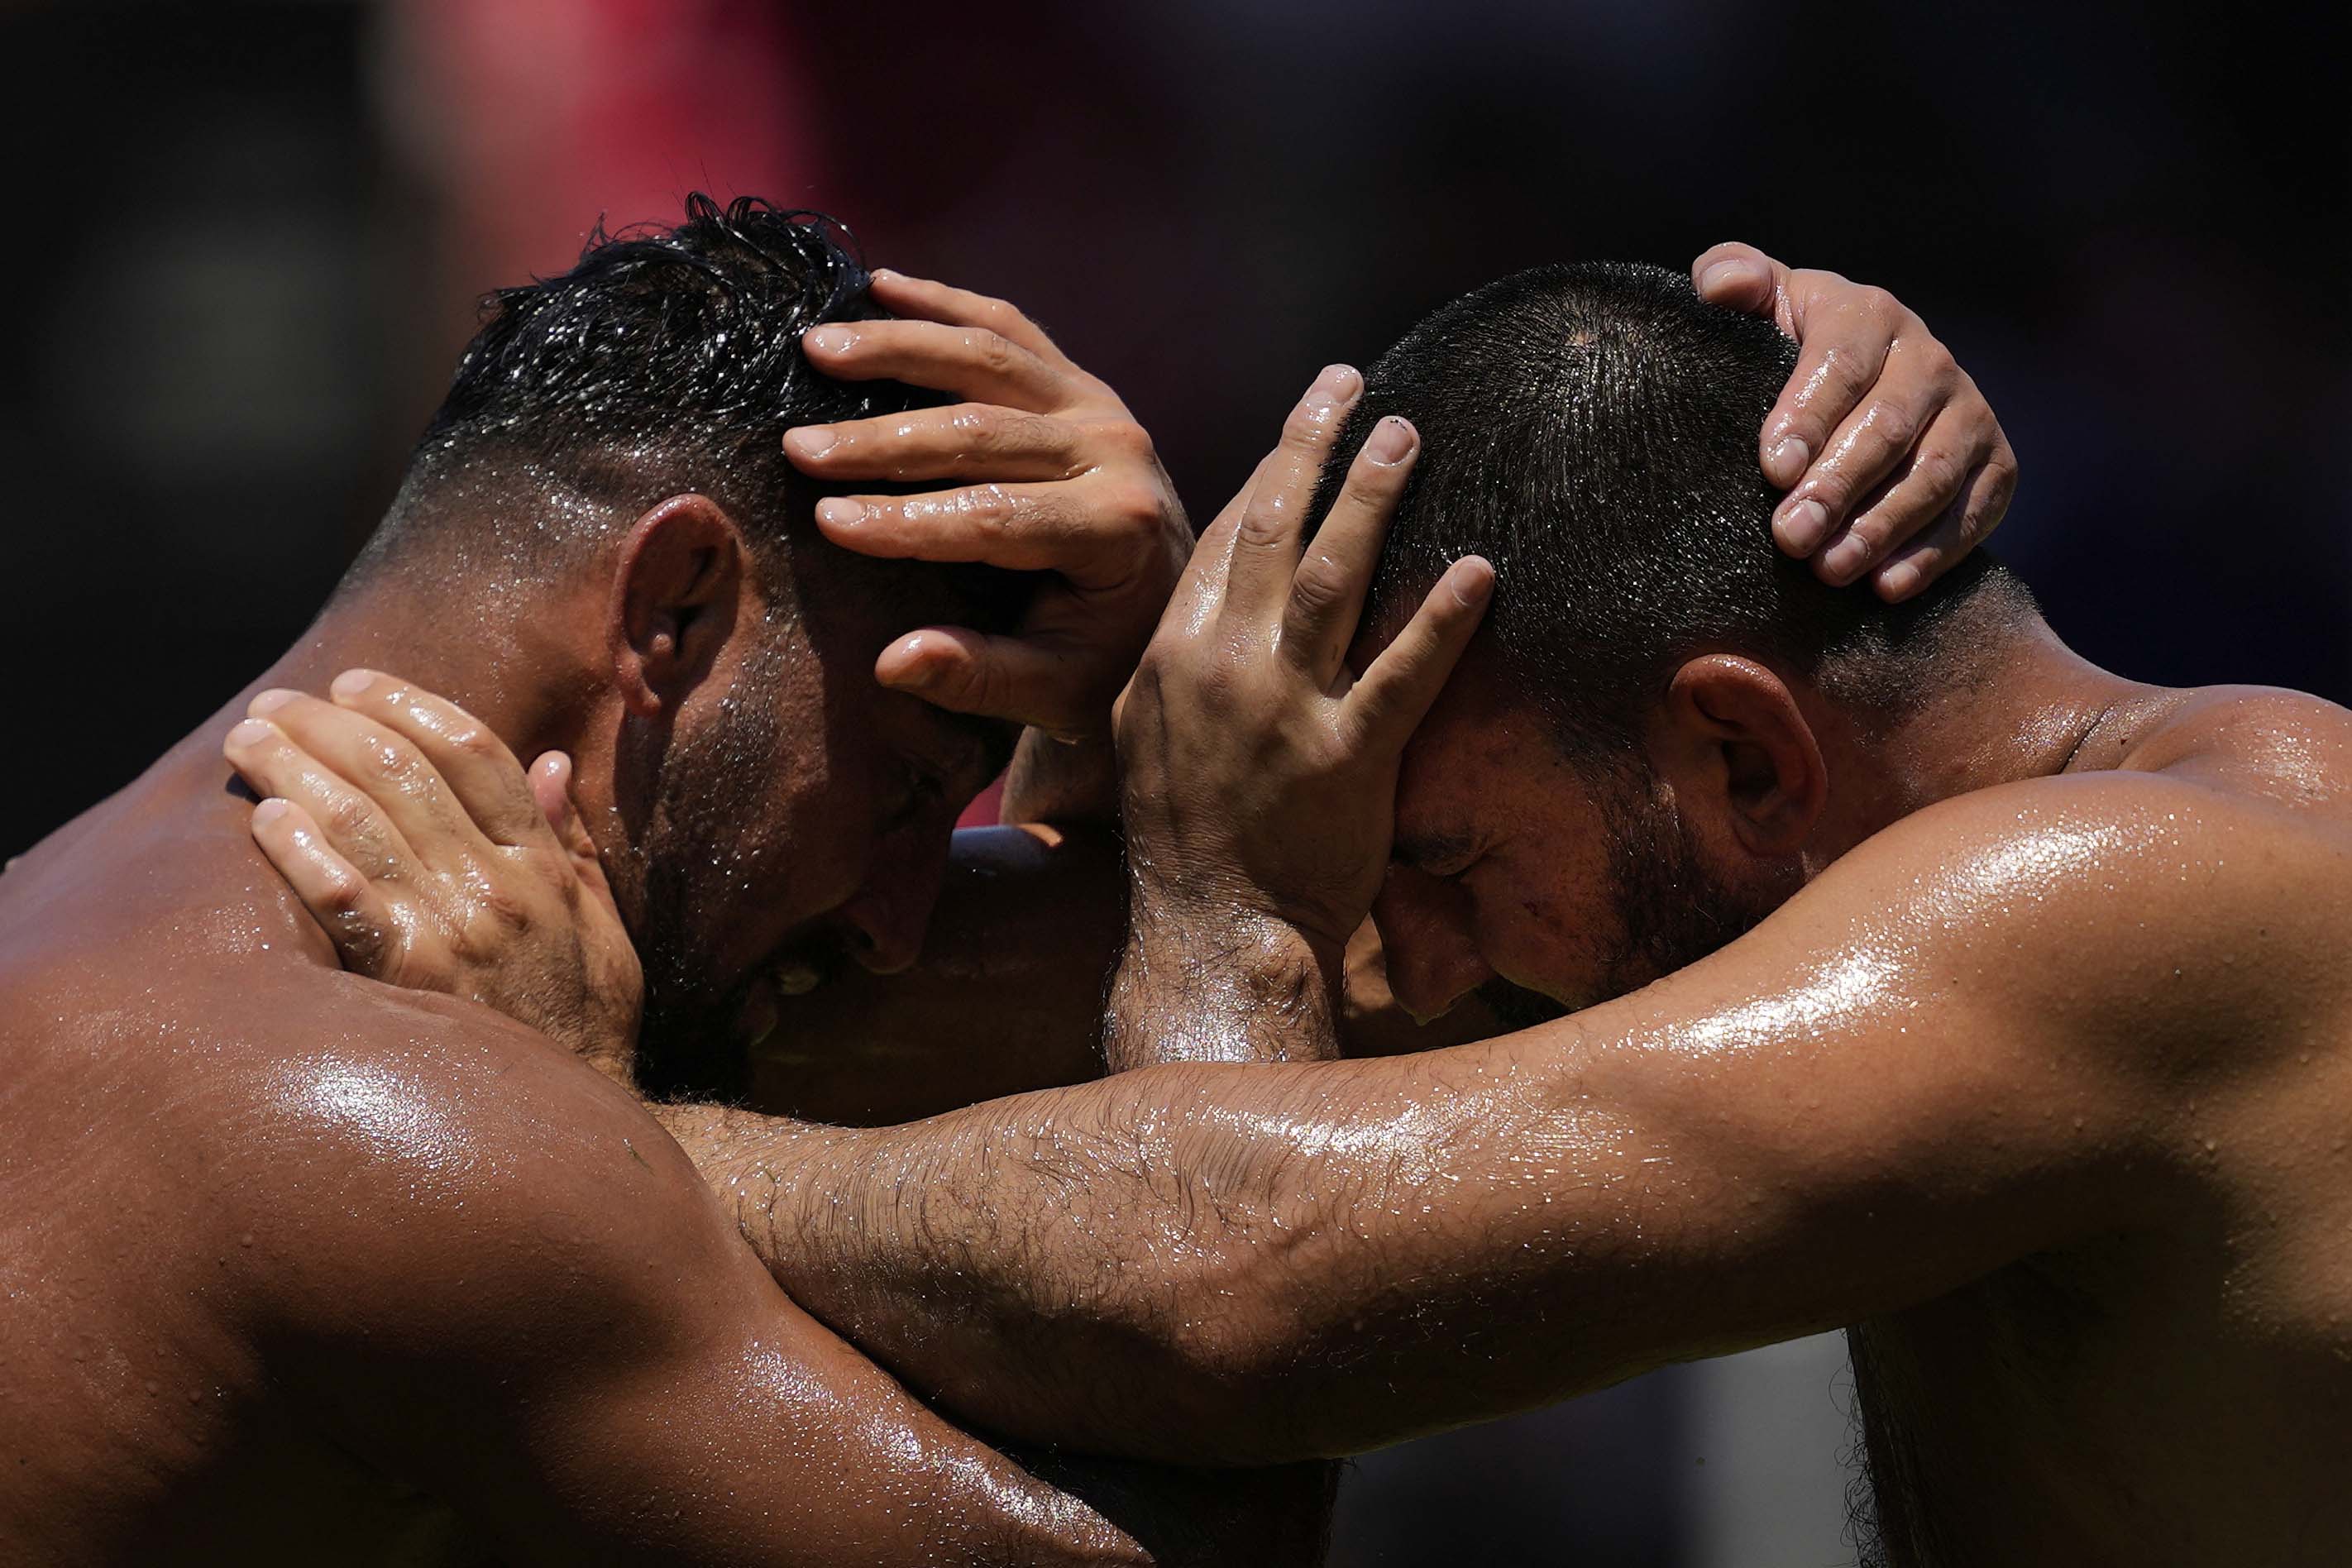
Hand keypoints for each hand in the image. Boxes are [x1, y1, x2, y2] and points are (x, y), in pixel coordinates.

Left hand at [221, 671, 641, 1076]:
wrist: (575, 1123)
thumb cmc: (583, 1026)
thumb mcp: (604, 927)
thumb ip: (572, 845)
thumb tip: (554, 763)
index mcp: (542, 863)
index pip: (474, 750)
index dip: (408, 703)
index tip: (356, 683)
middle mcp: (498, 883)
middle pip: (403, 770)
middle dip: (329, 724)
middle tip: (277, 704)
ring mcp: (453, 927)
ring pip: (362, 818)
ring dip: (295, 768)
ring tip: (249, 741)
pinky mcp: (410, 978)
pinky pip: (345, 898)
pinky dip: (301, 851)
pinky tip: (265, 819)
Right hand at [790, 271, 1190, 741]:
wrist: (1172, 613)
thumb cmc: (1108, 660)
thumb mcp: (1054, 691)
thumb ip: (979, 678)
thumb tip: (893, 663)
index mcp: (1116, 529)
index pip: (992, 516)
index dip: (905, 519)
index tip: (826, 520)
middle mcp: (1116, 453)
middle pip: (981, 430)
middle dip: (881, 439)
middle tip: (796, 448)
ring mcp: (1101, 407)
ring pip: (990, 356)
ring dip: (900, 345)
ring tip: (817, 348)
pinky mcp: (1084, 385)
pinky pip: (1011, 330)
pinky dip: (945, 303)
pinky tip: (880, 285)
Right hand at [1115, 364, 1492, 954]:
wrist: (1208, 934)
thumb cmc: (1185, 846)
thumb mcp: (1150, 740)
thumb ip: (1182, 666)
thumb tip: (1212, 608)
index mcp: (1172, 657)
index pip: (1225, 538)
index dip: (1270, 469)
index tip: (1306, 419)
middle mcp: (1223, 669)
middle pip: (1272, 531)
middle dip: (1316, 449)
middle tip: (1358, 385)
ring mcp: (1284, 712)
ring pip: (1332, 578)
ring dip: (1372, 498)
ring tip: (1409, 435)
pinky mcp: (1347, 761)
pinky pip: (1403, 675)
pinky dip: (1442, 619)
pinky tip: (1481, 570)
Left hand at [1694, 242, 2018, 600]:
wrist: (1857, 387)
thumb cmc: (1786, 350)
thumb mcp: (1759, 307)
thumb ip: (1732, 279)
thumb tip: (1719, 285)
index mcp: (1868, 315)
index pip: (1841, 363)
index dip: (1808, 416)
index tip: (1772, 469)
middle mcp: (1930, 359)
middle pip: (1888, 426)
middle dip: (1838, 485)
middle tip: (1790, 536)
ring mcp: (1969, 413)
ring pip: (1933, 474)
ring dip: (1881, 527)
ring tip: (1829, 569)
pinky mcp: (1996, 465)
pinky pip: (1974, 512)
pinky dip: (1933, 554)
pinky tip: (1887, 588)